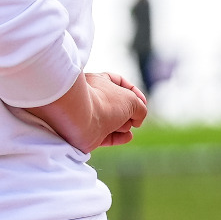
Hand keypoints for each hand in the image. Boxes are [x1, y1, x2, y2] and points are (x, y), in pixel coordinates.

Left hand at [19, 72, 147, 153]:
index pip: (118, 83)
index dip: (134, 93)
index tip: (143, 102)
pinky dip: (119, 137)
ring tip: (124, 126)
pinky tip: (127, 136)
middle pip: (117, 105)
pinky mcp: (87, 134)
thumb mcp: (131, 100)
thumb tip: (137, 119)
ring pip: (113, 122)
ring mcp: (88, 117)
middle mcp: (91, 98)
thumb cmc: (103, 102)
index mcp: (97, 82)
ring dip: (124, 125)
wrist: (77, 119)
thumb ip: (140, 107)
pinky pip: (107, 136)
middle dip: (129, 112)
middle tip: (132, 117)